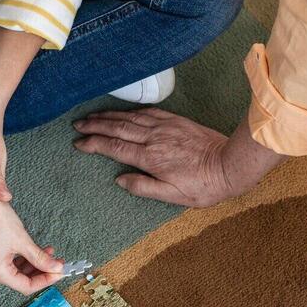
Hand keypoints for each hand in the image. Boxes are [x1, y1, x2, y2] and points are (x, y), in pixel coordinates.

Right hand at [0, 195, 61, 293]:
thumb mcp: (22, 240)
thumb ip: (40, 258)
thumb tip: (54, 268)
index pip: (26, 286)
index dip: (46, 280)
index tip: (59, 272)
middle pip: (22, 280)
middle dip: (41, 271)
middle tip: (57, 263)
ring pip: (18, 271)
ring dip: (34, 264)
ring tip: (49, 254)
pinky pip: (11, 262)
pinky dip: (25, 258)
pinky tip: (37, 251)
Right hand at [73, 108, 239, 206]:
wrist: (230, 164)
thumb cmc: (202, 185)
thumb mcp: (172, 196)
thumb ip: (143, 187)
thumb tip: (120, 180)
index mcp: (150, 158)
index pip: (114, 148)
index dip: (94, 144)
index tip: (78, 143)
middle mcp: (154, 138)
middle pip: (117, 128)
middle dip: (95, 125)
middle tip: (77, 124)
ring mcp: (165, 127)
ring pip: (130, 117)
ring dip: (108, 116)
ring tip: (92, 116)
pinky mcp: (175, 121)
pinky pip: (147, 111)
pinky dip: (130, 110)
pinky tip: (122, 111)